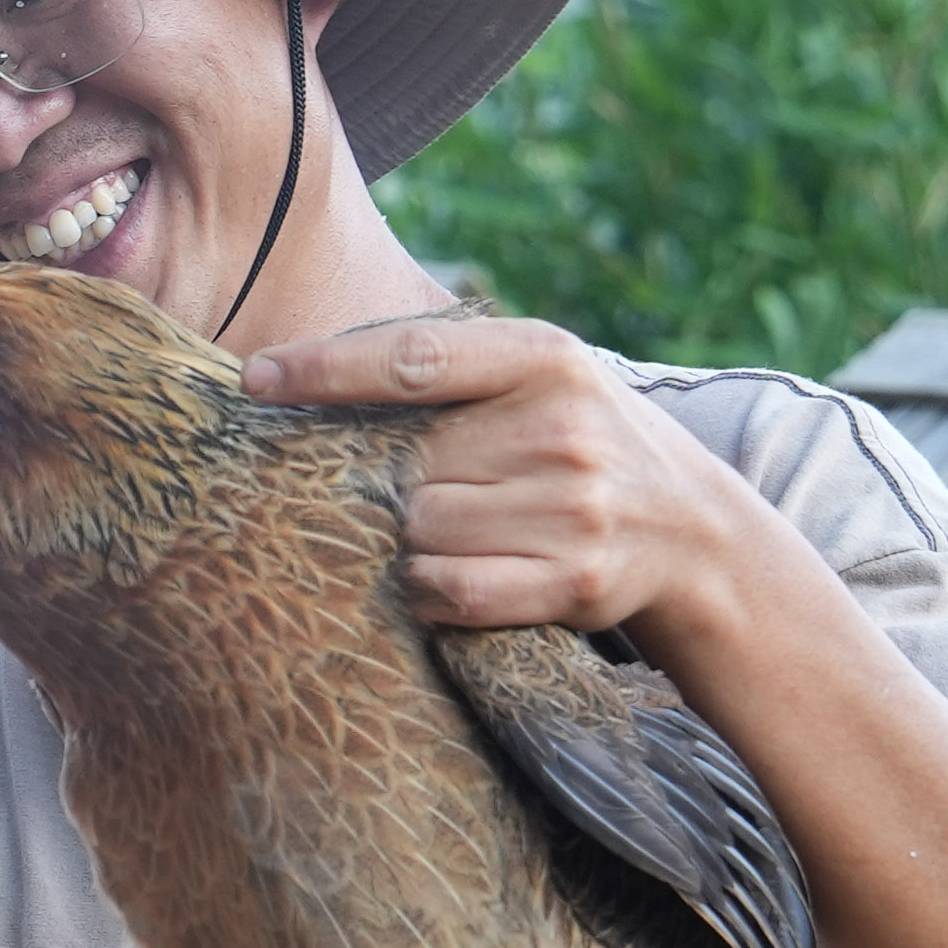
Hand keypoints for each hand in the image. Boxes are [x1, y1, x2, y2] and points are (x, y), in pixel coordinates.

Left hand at [245, 314, 767, 639]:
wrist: (692, 527)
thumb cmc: (576, 439)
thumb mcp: (536, 377)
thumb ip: (447, 368)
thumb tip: (299, 376)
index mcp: (544, 357)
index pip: (410, 358)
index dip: (324, 369)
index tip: (256, 378)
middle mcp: (562, 428)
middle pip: (406, 465)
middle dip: (393, 484)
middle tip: (426, 491)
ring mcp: (573, 508)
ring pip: (420, 532)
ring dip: (414, 541)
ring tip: (458, 530)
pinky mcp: (574, 579)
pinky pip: (450, 589)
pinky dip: (432, 589)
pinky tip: (454, 574)